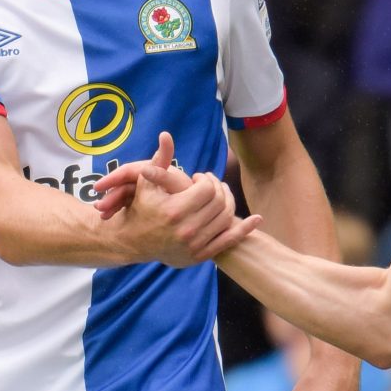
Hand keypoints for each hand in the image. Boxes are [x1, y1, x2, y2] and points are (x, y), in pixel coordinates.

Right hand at [95, 132, 261, 264]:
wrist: (133, 242)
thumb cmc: (141, 207)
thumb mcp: (147, 182)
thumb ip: (160, 159)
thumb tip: (166, 134)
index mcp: (174, 210)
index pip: (207, 189)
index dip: (206, 179)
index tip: (199, 178)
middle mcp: (186, 230)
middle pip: (219, 202)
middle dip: (218, 189)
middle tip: (211, 185)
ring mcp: (194, 245)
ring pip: (226, 218)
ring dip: (229, 202)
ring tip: (220, 195)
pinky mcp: (200, 256)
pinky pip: (228, 241)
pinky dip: (244, 229)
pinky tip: (257, 219)